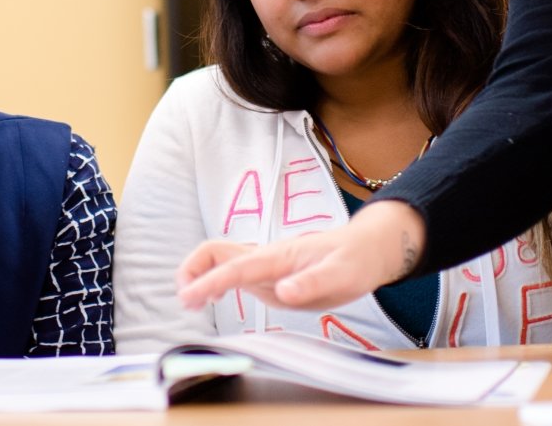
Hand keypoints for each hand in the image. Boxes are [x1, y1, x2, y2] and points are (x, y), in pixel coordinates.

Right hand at [175, 199, 425, 311]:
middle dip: (193, 269)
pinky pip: (232, 272)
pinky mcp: (268, 274)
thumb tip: (284, 292)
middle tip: (184, 297)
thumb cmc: (355, 260)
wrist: (366, 250)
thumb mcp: (341, 276)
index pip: (235, 267)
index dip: (209, 282)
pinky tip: (209, 299)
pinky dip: (212, 281)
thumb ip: (311, 283)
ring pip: (220, 260)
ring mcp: (265, 264)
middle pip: (216, 251)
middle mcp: (266, 257)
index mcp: (279, 256)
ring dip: (199, 275)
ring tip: (189, 301)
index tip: (189, 297)